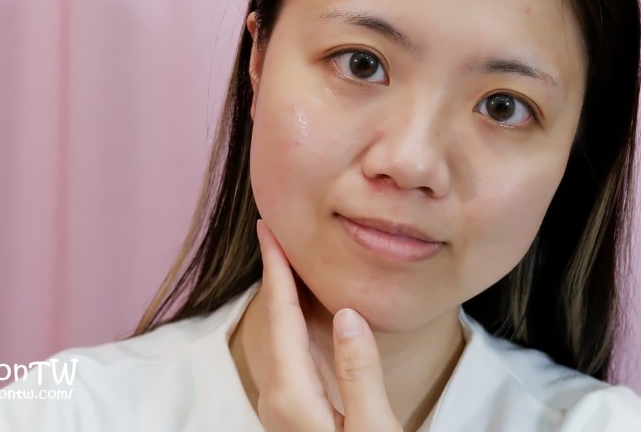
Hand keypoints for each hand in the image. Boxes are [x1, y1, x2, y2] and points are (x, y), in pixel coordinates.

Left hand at [255, 219, 403, 431]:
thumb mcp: (372, 427)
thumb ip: (360, 374)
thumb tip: (348, 315)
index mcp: (292, 394)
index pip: (281, 316)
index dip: (276, 269)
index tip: (268, 229)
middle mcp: (278, 398)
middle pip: (276, 322)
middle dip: (277, 274)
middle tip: (279, 232)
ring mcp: (285, 408)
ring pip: (282, 338)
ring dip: (285, 297)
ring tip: (291, 260)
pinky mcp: (298, 414)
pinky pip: (291, 355)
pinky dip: (295, 322)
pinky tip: (306, 311)